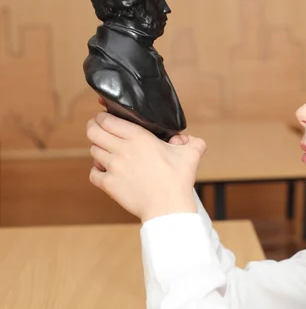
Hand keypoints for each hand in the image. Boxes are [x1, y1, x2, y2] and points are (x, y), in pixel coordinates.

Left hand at [86, 111, 205, 222]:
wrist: (168, 207)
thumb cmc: (178, 180)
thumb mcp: (191, 154)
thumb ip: (192, 141)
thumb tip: (184, 139)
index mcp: (139, 138)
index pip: (108, 120)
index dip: (102, 117)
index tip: (104, 117)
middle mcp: (123, 150)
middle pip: (93, 131)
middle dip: (93, 127)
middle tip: (97, 128)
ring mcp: (114, 167)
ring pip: (93, 151)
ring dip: (98, 149)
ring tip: (105, 151)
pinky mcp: (109, 184)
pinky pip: (93, 173)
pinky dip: (97, 170)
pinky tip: (105, 170)